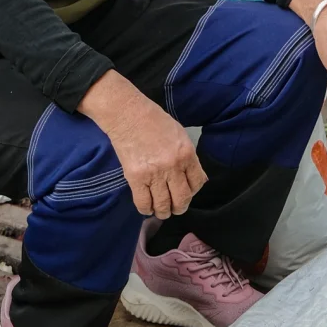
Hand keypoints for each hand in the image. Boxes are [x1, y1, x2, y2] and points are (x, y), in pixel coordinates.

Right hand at [78, 71, 206, 218]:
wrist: (128, 114)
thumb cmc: (154, 121)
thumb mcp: (180, 135)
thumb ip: (189, 157)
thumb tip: (198, 178)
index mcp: (186, 153)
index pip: (197, 183)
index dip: (193, 191)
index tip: (186, 192)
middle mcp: (173, 166)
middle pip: (182, 199)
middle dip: (179, 207)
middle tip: (174, 207)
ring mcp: (154, 173)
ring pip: (163, 206)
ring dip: (163, 212)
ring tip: (160, 209)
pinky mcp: (135, 178)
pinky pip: (144, 203)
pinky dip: (146, 209)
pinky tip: (147, 206)